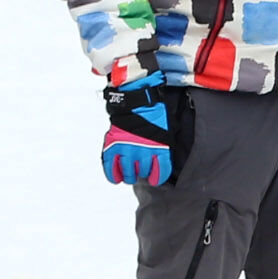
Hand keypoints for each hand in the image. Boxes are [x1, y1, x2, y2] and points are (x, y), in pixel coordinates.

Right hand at [99, 72, 190, 186]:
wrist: (138, 99)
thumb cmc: (154, 114)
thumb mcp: (166, 131)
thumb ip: (163, 148)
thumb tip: (160, 164)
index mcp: (160, 146)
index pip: (161, 170)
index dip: (157, 177)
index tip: (154, 180)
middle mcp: (143, 149)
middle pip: (142, 171)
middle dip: (141, 174)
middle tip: (139, 172)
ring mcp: (127, 147)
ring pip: (128, 172)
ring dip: (129, 175)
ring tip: (129, 175)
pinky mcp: (113, 144)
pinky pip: (111, 166)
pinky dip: (112, 174)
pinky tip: (116, 179)